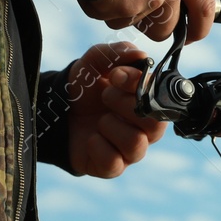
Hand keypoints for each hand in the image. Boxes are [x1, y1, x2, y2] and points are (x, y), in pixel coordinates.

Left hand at [66, 43, 167, 177]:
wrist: (58, 111)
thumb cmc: (86, 87)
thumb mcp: (95, 61)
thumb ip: (117, 53)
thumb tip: (141, 56)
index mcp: (149, 102)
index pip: (162, 98)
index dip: (140, 84)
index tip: (116, 75)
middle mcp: (146, 128)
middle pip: (156, 125)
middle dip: (126, 106)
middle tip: (106, 95)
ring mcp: (130, 150)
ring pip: (136, 144)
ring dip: (112, 126)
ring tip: (99, 119)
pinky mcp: (113, 167)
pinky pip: (114, 163)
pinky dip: (98, 146)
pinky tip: (90, 137)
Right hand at [79, 0, 217, 42]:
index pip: (205, 6)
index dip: (199, 27)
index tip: (192, 36)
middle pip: (166, 27)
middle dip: (149, 25)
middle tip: (129, 5)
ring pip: (132, 22)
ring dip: (119, 10)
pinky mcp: (124, 8)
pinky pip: (109, 17)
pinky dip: (98, 4)